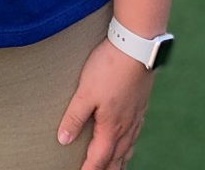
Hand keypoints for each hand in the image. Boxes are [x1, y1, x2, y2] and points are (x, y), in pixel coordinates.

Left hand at [57, 38, 154, 169]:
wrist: (136, 47)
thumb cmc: (108, 68)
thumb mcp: (85, 92)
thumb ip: (74, 117)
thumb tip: (63, 140)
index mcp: (111, 127)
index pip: (99, 158)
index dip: (89, 169)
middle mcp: (126, 126)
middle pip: (116, 157)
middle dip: (107, 169)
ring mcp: (136, 115)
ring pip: (128, 146)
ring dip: (120, 159)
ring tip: (115, 166)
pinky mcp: (141, 104)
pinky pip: (135, 132)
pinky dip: (130, 143)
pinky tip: (128, 138)